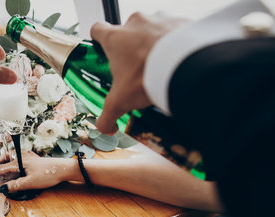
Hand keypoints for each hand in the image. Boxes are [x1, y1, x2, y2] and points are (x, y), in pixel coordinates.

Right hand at [0, 151, 73, 191]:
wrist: (63, 169)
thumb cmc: (48, 174)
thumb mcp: (30, 183)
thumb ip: (16, 185)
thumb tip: (4, 188)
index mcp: (20, 162)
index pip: (3, 167)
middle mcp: (23, 157)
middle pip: (6, 156)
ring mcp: (29, 157)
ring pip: (13, 155)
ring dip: (6, 159)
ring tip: (1, 164)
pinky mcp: (35, 159)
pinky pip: (20, 156)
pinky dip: (15, 158)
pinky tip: (16, 162)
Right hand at [90, 13, 187, 133]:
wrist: (187, 65)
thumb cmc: (149, 75)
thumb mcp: (121, 101)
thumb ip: (108, 116)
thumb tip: (105, 128)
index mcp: (115, 39)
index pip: (97, 30)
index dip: (99, 41)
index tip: (106, 53)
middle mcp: (135, 23)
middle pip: (128, 33)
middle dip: (132, 50)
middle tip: (138, 70)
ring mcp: (159, 19)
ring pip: (152, 30)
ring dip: (155, 45)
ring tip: (160, 66)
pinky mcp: (180, 21)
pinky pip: (175, 30)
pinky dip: (175, 42)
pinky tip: (177, 60)